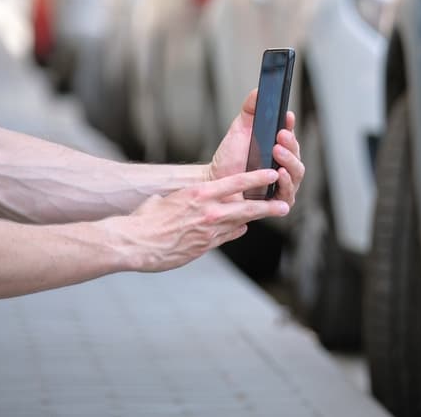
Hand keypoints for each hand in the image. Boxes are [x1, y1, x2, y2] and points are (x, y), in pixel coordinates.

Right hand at [113, 169, 288, 272]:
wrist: (135, 243)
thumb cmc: (147, 218)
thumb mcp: (169, 199)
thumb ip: (188, 197)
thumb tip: (195, 197)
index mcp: (200, 194)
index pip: (235, 183)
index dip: (257, 177)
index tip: (272, 173)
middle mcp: (209, 212)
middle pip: (246, 208)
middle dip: (267, 206)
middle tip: (284, 204)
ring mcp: (209, 231)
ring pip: (240, 223)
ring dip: (257, 218)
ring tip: (276, 213)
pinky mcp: (205, 246)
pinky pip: (226, 236)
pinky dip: (235, 230)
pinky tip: (242, 227)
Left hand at [207, 88, 304, 205]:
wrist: (215, 184)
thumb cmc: (230, 158)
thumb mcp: (240, 129)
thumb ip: (251, 109)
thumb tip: (259, 90)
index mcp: (280, 148)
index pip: (291, 136)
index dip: (291, 126)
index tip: (287, 116)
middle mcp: (285, 166)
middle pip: (297, 154)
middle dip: (291, 144)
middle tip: (280, 135)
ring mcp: (284, 184)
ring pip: (297, 173)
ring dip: (290, 161)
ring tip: (278, 152)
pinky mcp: (278, 202)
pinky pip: (289, 194)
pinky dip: (287, 184)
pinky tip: (280, 175)